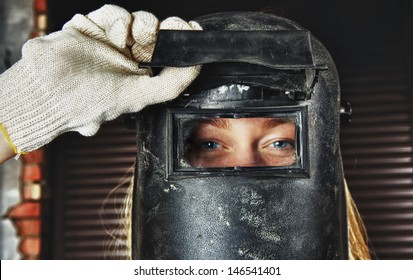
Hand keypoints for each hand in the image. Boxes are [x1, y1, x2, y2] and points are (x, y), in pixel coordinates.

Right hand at [0, 5, 200, 155]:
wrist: (48, 93)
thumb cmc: (89, 102)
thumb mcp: (137, 98)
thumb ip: (168, 85)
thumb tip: (194, 68)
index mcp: (139, 75)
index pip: (167, 55)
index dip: (182, 43)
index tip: (193, 32)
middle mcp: (127, 57)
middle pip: (157, 35)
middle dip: (169, 30)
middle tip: (175, 29)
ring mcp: (110, 41)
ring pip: (140, 21)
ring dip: (146, 25)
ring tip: (137, 38)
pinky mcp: (93, 26)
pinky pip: (115, 13)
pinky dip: (120, 20)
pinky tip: (117, 34)